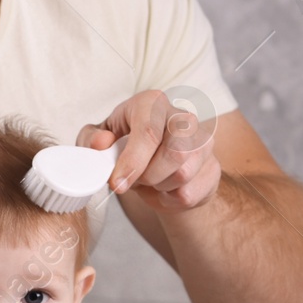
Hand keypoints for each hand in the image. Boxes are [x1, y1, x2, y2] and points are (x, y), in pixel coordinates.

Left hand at [77, 89, 221, 210]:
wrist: (153, 166)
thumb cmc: (122, 148)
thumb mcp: (97, 142)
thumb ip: (91, 140)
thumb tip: (101, 142)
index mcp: (151, 104)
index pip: (149, 132)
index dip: (132, 162)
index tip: (117, 183)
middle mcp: (183, 117)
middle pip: (175, 154)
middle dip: (148, 176)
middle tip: (133, 180)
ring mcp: (203, 141)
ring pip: (183, 175)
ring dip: (157, 187)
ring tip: (148, 179)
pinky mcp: (212, 166)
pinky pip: (189, 193)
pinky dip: (168, 199)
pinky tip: (162, 189)